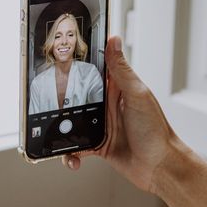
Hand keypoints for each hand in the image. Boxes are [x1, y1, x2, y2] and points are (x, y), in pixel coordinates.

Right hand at [62, 36, 181, 192]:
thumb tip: (114, 40)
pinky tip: (73, 158)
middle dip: (62, 99)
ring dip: (63, 130)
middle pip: (78, 96)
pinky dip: (71, 153)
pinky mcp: (99, 145)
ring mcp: (103, 126)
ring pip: (73, 122)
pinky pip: (77, 147)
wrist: (160, 167)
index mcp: (118, 89)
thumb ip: (122, 71)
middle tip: (46, 101)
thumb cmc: (156, 131)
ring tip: (56, 136)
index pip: (96, 70)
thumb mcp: (137, 95)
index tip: (59, 57)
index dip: (79, 63)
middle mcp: (109, 106)